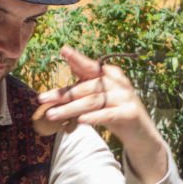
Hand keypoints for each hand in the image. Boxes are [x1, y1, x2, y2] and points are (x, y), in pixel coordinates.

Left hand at [37, 46, 166, 183]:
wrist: (140, 133)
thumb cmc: (115, 111)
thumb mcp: (100, 95)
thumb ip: (85, 82)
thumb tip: (67, 64)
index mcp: (111, 74)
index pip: (90, 66)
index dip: (77, 59)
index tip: (63, 50)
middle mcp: (119, 82)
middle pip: (86, 87)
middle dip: (63, 94)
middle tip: (42, 98)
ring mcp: (126, 97)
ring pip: (92, 101)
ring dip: (70, 108)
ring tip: (52, 115)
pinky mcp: (130, 113)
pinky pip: (107, 114)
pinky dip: (93, 117)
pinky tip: (80, 121)